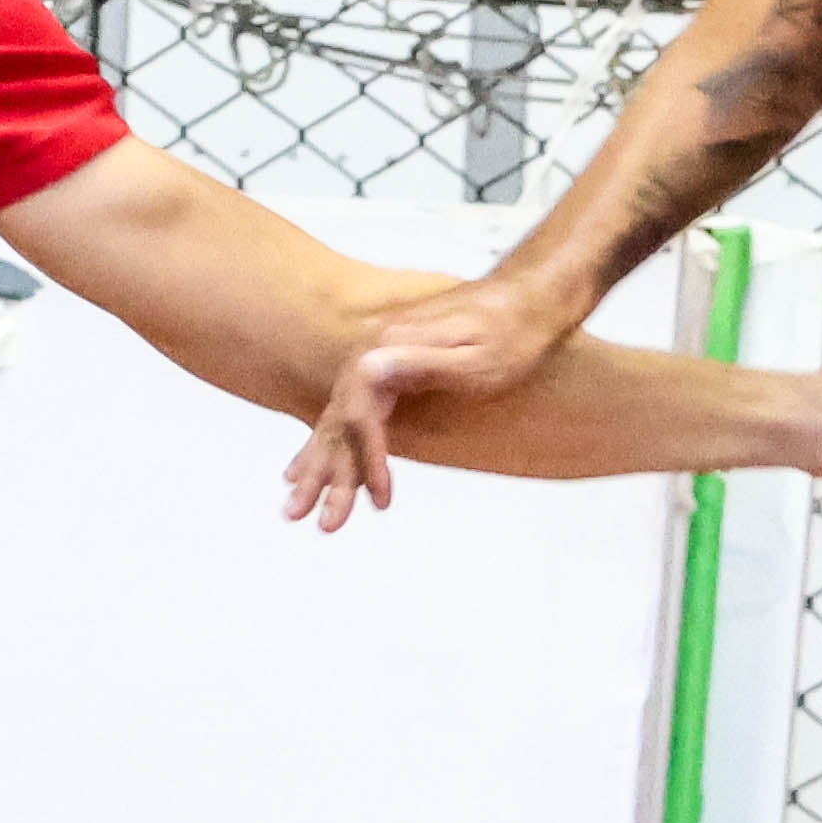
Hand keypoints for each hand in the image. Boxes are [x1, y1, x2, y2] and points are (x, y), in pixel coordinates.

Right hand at [284, 266, 599, 523]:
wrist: (526, 301)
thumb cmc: (511, 335)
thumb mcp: (475, 358)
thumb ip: (420, 364)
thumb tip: (368, 369)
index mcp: (388, 348)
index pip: (361, 414)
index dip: (367, 460)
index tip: (380, 499)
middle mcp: (373, 352)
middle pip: (340, 421)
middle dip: (326, 475)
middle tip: (309, 521)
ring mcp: (377, 359)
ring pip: (339, 421)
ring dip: (318, 467)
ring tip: (295, 508)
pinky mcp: (386, 368)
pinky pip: (350, 414)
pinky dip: (330, 445)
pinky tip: (308, 466)